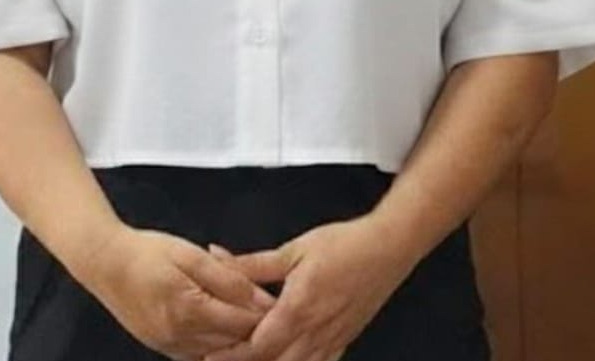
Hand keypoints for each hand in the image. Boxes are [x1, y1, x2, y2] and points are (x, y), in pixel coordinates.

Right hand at [82, 225, 276, 359]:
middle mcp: (182, 337)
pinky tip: (224, 324)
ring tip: (251, 314)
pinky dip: (217, 342)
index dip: (267, 313)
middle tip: (274, 306)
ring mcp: (171, 347)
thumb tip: (260, 297)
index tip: (284, 300)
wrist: (105, 263)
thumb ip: (227, 277)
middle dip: (256, 327)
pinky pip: (200, 353)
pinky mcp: (163, 348)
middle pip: (234, 342)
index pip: (243, 323)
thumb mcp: (190, 254)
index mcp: (191, 310)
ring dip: (238, 336)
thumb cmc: (148, 251)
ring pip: (219, 352)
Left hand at [200, 214, 410, 360]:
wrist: (387, 249)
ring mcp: (331, 341)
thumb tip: (217, 257)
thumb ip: (254, 263)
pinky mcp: (344, 341)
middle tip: (218, 359)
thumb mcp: (294, 250)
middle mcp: (313, 333)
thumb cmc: (342, 245)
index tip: (207, 356)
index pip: (257, 346)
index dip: (231, 355)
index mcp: (296, 310)